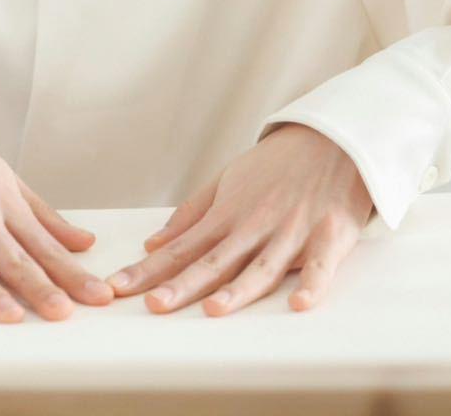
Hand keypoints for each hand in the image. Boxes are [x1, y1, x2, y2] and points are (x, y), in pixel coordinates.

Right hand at [0, 85, 114, 322]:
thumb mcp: (5, 177)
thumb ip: (45, 215)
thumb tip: (84, 242)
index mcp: (4, 200)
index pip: (45, 245)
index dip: (72, 273)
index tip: (98, 296)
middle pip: (12, 257)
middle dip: (40, 286)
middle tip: (64, 313)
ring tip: (13, 316)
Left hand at [107, 123, 372, 315]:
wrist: (332, 139)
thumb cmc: (277, 165)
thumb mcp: (226, 180)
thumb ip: (190, 214)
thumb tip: (152, 244)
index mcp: (228, 214)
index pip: (181, 248)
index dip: (148, 270)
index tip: (118, 287)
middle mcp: (255, 225)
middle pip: (214, 261)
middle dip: (182, 284)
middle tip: (153, 304)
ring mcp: (292, 231)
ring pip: (261, 267)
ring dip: (238, 290)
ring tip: (212, 310)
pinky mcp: (329, 235)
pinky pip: (320, 265)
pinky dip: (312, 283)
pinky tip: (300, 303)